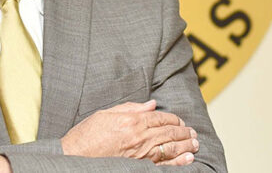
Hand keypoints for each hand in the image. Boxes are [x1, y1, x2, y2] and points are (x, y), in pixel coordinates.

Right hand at [61, 99, 198, 165]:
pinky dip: (178, 162)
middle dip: (184, 132)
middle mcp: (140, 137)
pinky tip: (188, 159)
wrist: (75, 156)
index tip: (181, 120)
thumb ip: (131, 108)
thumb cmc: (87, 135)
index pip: (161, 117)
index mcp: (132, 121)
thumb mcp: (107, 113)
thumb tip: (152, 105)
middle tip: (193, 133)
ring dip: (186, 145)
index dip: (174, 118)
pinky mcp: (139, 167)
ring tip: (195, 144)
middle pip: (169, 132)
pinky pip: (163, 165)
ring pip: (170, 148)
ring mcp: (141, 154)